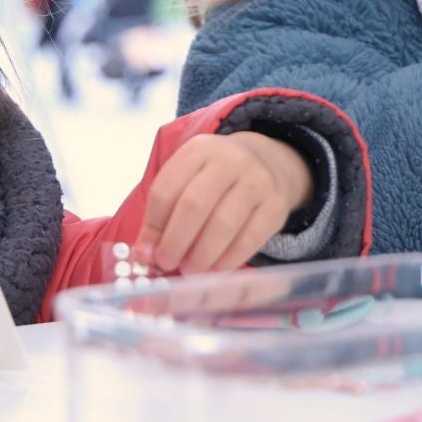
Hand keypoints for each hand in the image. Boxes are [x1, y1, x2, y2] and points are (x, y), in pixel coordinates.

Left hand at [133, 132, 313, 274]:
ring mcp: (256, 181)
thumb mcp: (187, 180)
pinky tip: (214, 271)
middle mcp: (229, 160)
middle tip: (166, 264)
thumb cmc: (215, 179)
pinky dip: (228, 260)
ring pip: (223, 223)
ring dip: (201, 254)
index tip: (145, 253)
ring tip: (189, 271)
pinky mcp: (276, 206)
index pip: (166, 189)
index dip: (152, 226)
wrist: (268, 163)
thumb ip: (163, 214)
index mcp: (198, 150)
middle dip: (175, 241)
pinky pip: (250, 239)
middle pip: (194, 204)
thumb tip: (144, 253)